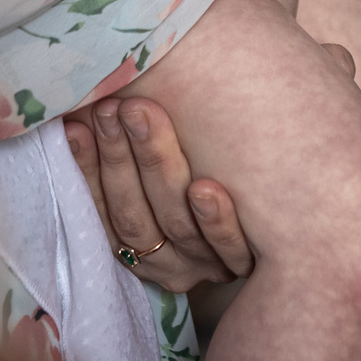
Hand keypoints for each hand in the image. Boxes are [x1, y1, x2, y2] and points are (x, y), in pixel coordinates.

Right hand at [63, 97, 255, 293]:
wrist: (287, 235)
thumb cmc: (203, 176)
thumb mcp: (159, 175)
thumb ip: (128, 146)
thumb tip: (84, 96)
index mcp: (132, 242)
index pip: (101, 207)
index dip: (85, 169)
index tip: (74, 125)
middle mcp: (164, 260)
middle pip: (134, 214)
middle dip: (119, 156)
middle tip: (113, 106)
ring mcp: (204, 264)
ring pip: (177, 221)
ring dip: (158, 166)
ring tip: (144, 116)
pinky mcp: (244, 264)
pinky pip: (230, 247)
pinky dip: (215, 220)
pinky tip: (207, 187)